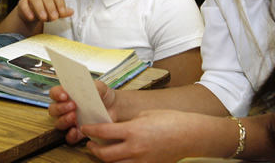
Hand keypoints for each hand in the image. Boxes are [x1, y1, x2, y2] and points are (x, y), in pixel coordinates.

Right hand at [17, 0, 72, 23]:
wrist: (31, 14)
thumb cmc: (46, 12)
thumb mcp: (55, 13)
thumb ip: (62, 13)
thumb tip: (71, 12)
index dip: (60, 5)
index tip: (62, 14)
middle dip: (51, 8)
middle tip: (54, 18)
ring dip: (40, 8)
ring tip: (43, 18)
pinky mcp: (22, 2)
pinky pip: (24, 4)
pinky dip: (27, 11)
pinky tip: (31, 18)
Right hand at [48, 80, 115, 143]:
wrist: (115, 108)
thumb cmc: (104, 96)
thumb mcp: (100, 87)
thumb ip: (94, 85)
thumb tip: (88, 86)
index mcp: (68, 94)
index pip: (54, 93)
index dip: (56, 94)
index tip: (64, 95)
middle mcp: (66, 108)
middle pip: (53, 109)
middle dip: (60, 108)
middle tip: (73, 105)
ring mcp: (71, 121)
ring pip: (58, 123)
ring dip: (64, 120)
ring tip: (74, 116)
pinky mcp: (79, 132)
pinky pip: (69, 137)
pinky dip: (70, 135)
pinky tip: (75, 131)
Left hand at [80, 110, 233, 162]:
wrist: (190, 134)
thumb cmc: (169, 120)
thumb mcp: (144, 115)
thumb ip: (128, 123)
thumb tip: (116, 128)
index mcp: (132, 130)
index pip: (103, 132)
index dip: (90, 130)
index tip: (84, 128)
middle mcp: (135, 148)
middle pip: (105, 154)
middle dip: (93, 149)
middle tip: (89, 143)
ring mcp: (142, 160)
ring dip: (105, 160)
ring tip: (101, 152)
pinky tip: (118, 158)